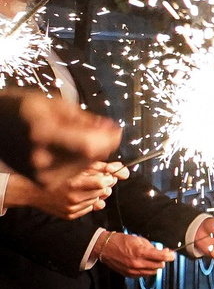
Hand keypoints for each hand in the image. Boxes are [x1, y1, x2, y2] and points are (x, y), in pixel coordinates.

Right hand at [0, 92, 121, 183]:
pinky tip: (73, 151)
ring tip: (85, 139)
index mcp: (42, 135)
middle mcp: (40, 160)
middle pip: (88, 158)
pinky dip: (81, 164)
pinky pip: (74, 175)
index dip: (107, 139)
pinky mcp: (43, 183)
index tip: (115, 131)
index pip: (88, 146)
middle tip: (104, 133)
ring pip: (84, 168)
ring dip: (93, 155)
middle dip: (102, 145)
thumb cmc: (22, 109)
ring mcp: (40, 174)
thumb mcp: (53, 105)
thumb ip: (84, 120)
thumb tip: (110, 129)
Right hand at [12, 158, 120, 218]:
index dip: (107, 178)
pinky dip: (87, 203)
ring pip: (97, 201)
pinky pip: (88, 209)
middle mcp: (72, 197)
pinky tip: (79, 197)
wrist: (35, 192)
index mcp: (73, 183)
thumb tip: (116, 168)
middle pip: (102, 192)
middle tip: (98, 181)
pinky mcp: (70, 216)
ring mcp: (71, 208)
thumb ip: (96, 167)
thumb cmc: (55, 176)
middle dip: (103, 186)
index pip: (102, 183)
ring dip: (95, 195)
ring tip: (85, 189)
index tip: (107, 176)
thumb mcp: (75, 167)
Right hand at [93, 232, 176, 277]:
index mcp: (140, 253)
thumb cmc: (121, 241)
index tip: (172, 255)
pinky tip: (144, 263)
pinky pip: (144, 275)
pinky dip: (147, 270)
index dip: (169, 256)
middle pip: (159, 266)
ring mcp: (133, 270)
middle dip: (162, 260)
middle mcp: (137, 263)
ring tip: (152, 259)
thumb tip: (163, 251)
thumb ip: (152, 247)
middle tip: (162, 255)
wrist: (105, 247)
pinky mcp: (129, 275)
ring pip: (153, 272)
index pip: (161, 257)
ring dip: (155, 266)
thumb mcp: (139, 239)